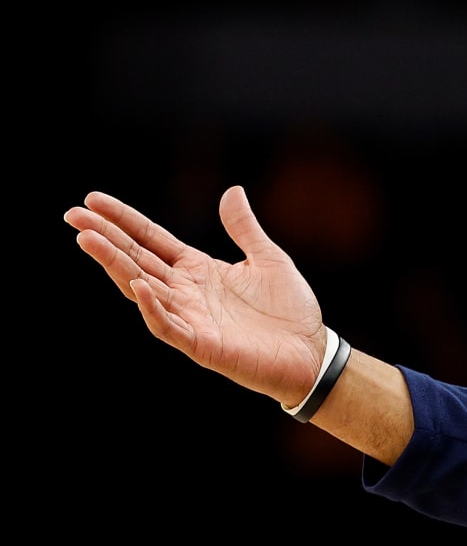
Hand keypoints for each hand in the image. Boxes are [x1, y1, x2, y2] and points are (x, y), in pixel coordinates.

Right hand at [66, 186, 326, 406]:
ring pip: (142, 289)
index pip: (151, 239)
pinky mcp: (202, 345)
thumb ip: (245, 228)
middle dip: (105, 239)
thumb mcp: (269, 259)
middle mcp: (186, 292)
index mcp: (198, 269)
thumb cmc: (291, 311)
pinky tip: (137, 287)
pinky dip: (152, 308)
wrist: (314, 354)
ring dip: (115, 266)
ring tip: (89, 241)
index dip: (123, 220)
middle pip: (137, 260)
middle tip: (73, 216)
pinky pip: (168, 327)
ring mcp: (190, 319)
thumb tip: (232, 191)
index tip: (92, 200)